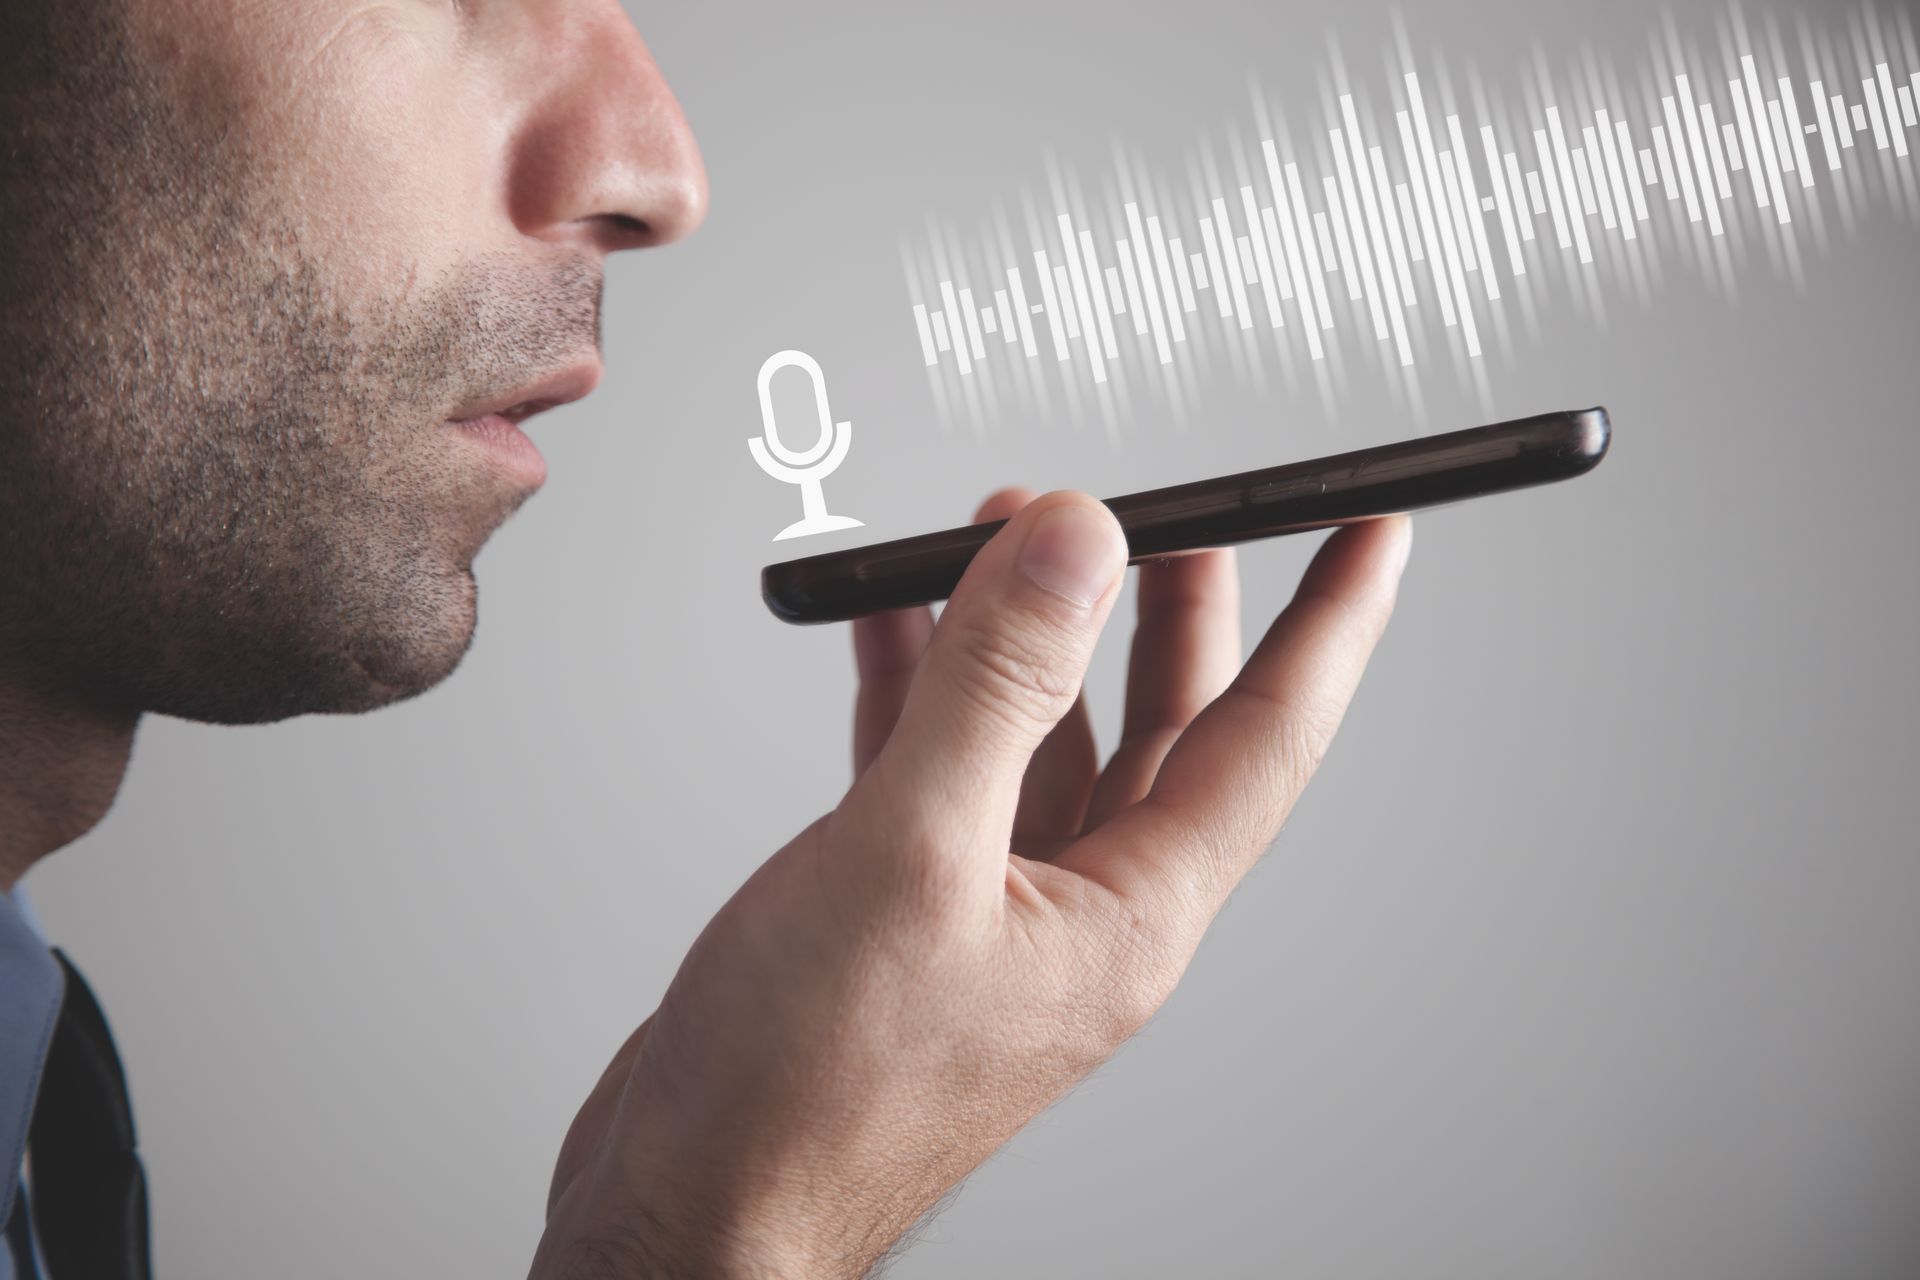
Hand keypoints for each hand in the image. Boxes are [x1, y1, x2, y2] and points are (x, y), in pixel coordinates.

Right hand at [532, 489, 1411, 1278]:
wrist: (696, 1206)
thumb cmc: (806, 1092)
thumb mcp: (911, 853)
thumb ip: (996, 686)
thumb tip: (1076, 541)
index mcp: (1128, 916)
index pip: (1267, 739)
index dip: (1331, 624)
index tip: (1375, 533)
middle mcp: (1080, 909)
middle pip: (1163, 724)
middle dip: (1165, 604)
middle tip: (1162, 510)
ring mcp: (996, 907)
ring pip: (1047, 736)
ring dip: (1026, 633)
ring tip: (998, 533)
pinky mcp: (911, 904)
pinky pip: (945, 765)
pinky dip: (924, 684)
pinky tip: (892, 620)